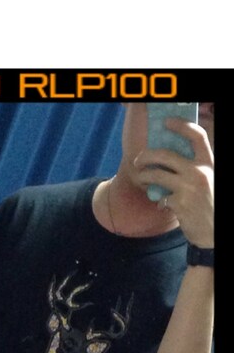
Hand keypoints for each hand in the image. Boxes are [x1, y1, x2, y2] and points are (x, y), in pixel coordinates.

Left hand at [133, 119, 213, 248]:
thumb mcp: (207, 179)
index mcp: (209, 163)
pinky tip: (162, 204)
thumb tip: (169, 160)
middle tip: (139, 160)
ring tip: (140, 177)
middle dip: (146, 155)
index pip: (197, 136)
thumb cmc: (209, 203)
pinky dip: (159, 201)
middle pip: (166, 155)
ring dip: (144, 176)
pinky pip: (160, 198)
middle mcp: (199, 172)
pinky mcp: (179, 204)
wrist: (213, 230)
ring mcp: (189, 187)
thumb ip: (193, 168)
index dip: (181, 126)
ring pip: (156, 175)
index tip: (167, 122)